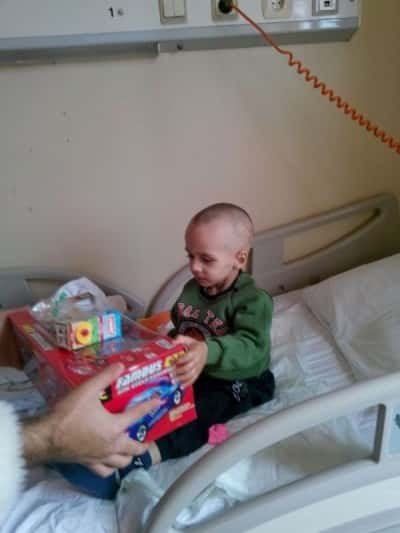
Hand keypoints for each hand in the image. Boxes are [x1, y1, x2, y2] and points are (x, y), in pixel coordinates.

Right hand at [23, 363, 160, 476]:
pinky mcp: (88, 464)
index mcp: (114, 427)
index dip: (149, 406)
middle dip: (143, 444)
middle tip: (147, 439)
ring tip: (131, 451)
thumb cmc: (68, 413)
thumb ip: (105, 377)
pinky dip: (111, 469)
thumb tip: (121, 365)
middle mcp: (111, 445)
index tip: (159, 402)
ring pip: (121, 463)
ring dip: (129, 457)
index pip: (137, 415)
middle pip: (133, 448)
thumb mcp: (87, 390)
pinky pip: (105, 472)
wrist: (46, 438)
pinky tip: (110, 463)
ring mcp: (100, 457)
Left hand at [173, 335, 207, 386]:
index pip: (188, 357)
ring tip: (173, 381)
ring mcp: (198, 368)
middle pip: (188, 368)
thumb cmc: (194, 345)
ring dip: (181, 379)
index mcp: (195, 352)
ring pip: (190, 375)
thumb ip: (180, 339)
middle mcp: (197, 361)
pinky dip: (187, 384)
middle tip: (170, 374)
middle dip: (178, 371)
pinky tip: (181, 386)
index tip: (173, 362)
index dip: (181, 360)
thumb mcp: (188, 339)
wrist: (206, 350)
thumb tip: (172, 342)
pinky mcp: (198, 373)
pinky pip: (193, 379)